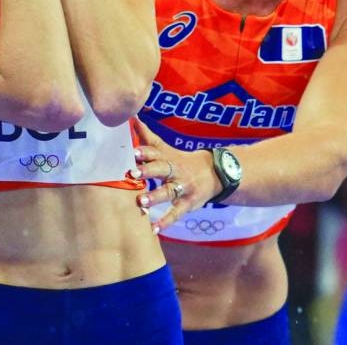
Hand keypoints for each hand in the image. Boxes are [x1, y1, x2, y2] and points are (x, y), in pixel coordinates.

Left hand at [131, 119, 218, 233]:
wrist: (214, 173)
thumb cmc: (181, 160)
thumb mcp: (166, 148)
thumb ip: (147, 136)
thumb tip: (132, 117)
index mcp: (168, 157)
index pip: (156, 151)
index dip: (145, 151)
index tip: (132, 151)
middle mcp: (175, 171)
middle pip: (161, 169)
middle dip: (148, 171)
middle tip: (132, 174)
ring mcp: (183, 187)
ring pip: (168, 191)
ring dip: (155, 197)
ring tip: (141, 202)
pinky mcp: (188, 203)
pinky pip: (176, 213)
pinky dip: (166, 221)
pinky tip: (154, 229)